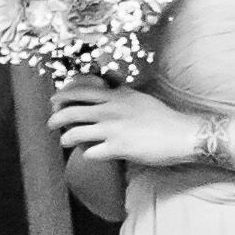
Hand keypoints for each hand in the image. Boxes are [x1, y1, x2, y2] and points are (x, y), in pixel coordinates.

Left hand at [51, 89, 194, 168]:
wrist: (183, 135)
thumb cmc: (162, 117)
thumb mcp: (138, 97)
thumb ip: (120, 91)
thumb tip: (108, 80)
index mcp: (115, 96)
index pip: (79, 91)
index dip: (62, 96)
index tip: (54, 101)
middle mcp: (110, 110)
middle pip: (70, 111)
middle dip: (55, 119)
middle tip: (51, 123)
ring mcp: (113, 130)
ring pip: (74, 134)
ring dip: (66, 139)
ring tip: (65, 142)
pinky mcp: (118, 148)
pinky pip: (91, 153)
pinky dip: (87, 154)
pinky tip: (91, 154)